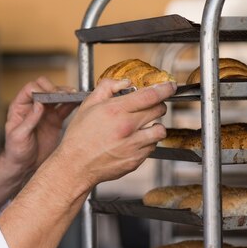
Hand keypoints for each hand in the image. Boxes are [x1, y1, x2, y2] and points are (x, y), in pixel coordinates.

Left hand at [3, 77, 77, 179]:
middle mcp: (33, 106)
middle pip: (46, 88)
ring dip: (66, 94)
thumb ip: (29, 120)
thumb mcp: (19, 136)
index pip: (31, 89)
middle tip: (65, 95)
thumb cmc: (15, 151)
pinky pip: (65, 108)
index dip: (41, 88)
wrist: (24, 165)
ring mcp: (46, 112)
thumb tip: (39, 104)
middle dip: (56, 89)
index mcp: (20, 107)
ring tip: (75, 96)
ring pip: (57, 96)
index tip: (50, 95)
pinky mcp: (55, 120)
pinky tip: (80, 103)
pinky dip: (73, 104)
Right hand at [52, 78, 175, 188]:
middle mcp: (127, 127)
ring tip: (142, 127)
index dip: (164, 89)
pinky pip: (151, 147)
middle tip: (149, 107)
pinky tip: (133, 141)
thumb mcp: (88, 105)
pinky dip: (146, 142)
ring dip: (154, 126)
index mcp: (115, 110)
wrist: (76, 165)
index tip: (170, 87)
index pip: (150, 95)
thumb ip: (107, 87)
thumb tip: (125, 82)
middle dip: (157, 106)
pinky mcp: (136, 160)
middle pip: (159, 110)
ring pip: (160, 130)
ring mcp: (133, 145)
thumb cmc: (80, 136)